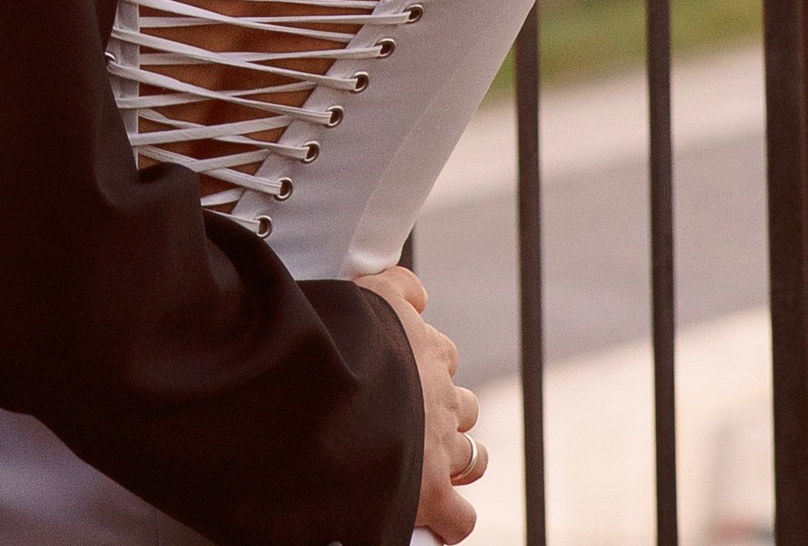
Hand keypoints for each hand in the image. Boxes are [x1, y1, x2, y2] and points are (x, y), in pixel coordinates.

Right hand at [354, 265, 482, 541]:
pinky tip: (434, 520)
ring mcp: (440, 447)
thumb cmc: (343, 338)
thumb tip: (420, 292)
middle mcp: (441, 397)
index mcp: (424, 349)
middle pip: (464, 405)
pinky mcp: (432, 492)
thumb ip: (397, 286)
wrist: (335, 389)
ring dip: (456, 462)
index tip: (404, 373)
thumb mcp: (369, 292)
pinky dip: (450, 521)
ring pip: (472, 458)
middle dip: (446, 414)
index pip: (442, 352)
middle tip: (414, 424)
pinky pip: (460, 517)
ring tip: (429, 469)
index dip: (426, 364)